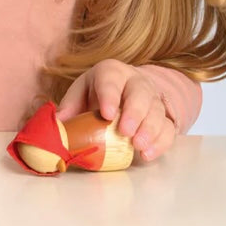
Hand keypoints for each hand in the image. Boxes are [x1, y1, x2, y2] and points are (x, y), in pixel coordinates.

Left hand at [56, 59, 175, 161]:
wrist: (126, 92)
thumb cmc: (97, 93)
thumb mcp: (81, 92)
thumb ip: (70, 105)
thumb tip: (57, 123)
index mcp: (112, 72)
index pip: (111, 79)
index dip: (110, 95)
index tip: (106, 114)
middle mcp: (136, 82)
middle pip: (140, 94)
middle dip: (134, 113)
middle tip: (125, 131)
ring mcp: (153, 100)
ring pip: (157, 111)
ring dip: (149, 130)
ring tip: (138, 146)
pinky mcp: (164, 118)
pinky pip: (168, 129)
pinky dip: (160, 142)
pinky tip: (148, 154)